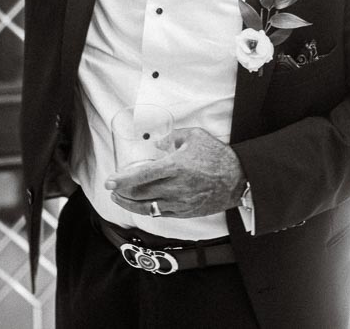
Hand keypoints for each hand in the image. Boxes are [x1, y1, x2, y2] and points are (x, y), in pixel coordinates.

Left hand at [105, 127, 244, 218]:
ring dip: (130, 204)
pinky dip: (148, 210)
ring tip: (119, 199)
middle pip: (140, 194)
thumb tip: (156, 144)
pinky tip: (140, 205)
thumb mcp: (195, 136)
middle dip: (121, 193)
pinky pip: (161, 213)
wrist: (240, 179)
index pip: (142, 175)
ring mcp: (181, 203)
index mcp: (176, 167)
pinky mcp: (186, 212)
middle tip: (111, 188)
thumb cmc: (218, 156)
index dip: (122, 180)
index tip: (109, 181)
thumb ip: (172, 137)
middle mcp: (176, 188)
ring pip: (148, 207)